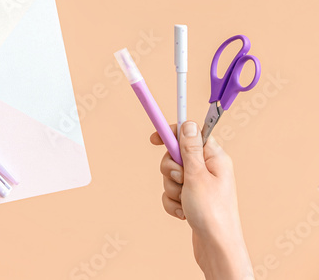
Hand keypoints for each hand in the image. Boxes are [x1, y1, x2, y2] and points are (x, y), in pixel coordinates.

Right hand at [152, 121, 252, 279]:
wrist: (216, 247)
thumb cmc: (211, 212)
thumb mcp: (196, 176)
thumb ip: (189, 149)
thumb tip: (188, 124)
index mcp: (214, 159)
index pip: (191, 135)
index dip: (172, 134)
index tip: (155, 139)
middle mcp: (208, 170)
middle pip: (176, 156)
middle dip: (170, 170)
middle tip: (180, 180)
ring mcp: (199, 186)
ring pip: (171, 176)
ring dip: (171, 189)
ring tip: (184, 202)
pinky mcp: (192, 200)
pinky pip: (172, 193)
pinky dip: (173, 203)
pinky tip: (183, 213)